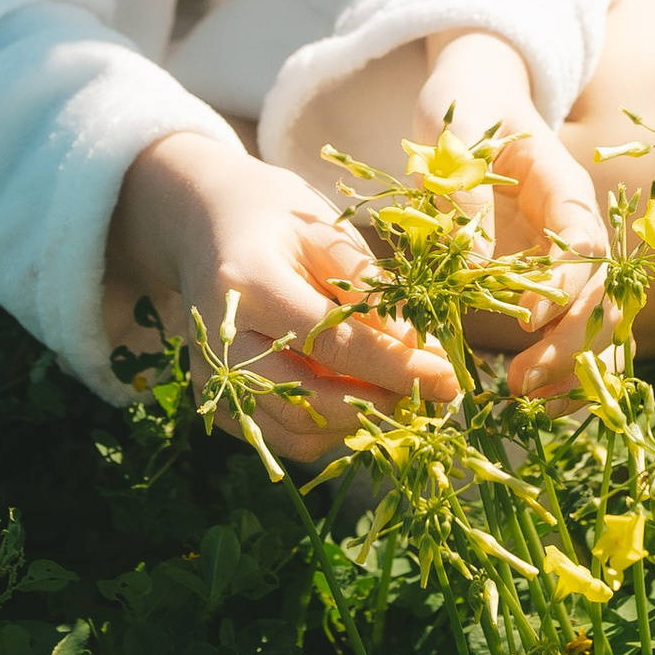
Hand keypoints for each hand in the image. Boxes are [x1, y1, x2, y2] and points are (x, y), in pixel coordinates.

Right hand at [111, 128, 461, 465]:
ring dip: (358, 423)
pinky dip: (330, 428)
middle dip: (380, 404)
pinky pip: (284, 436)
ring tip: (400, 392)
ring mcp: (214, 378)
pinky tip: (358, 395)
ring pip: (297, 432)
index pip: (333, 346)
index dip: (397, 367)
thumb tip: (418, 348)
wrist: (204, 223)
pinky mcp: (218, 403)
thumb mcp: (324, 231)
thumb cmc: (274, 217)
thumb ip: (368, 288)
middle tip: (432, 391)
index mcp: (248, 284)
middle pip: (308, 401)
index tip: (449, 375)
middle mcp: (220, 340)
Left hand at [415, 31, 612, 405]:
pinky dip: (567, 370)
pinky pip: (576, 333)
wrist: (477, 99)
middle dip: (570, 344)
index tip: (523, 323)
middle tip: (519, 383)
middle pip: (601, 294)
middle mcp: (579, 227)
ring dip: (575, 368)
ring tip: (529, 402)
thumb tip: (475, 266)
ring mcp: (570, 259)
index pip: (584, 242)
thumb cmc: (466, 111)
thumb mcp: (455, 139)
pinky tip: (541, 402)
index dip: (562, 286)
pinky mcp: (553, 282)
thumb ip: (464, 198)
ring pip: (601, 323)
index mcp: (564, 185)